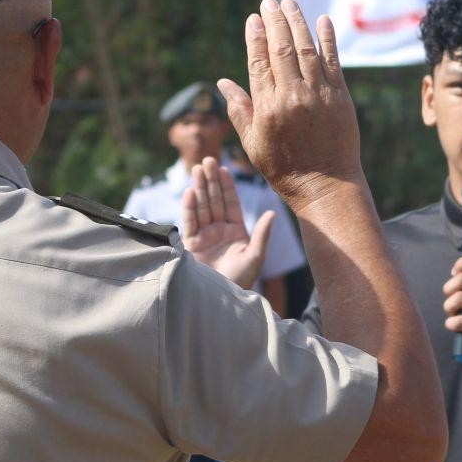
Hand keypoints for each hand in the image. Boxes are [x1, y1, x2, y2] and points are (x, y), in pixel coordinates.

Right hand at [180, 157, 274, 289]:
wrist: (219, 301)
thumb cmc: (241, 282)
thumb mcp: (255, 257)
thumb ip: (262, 235)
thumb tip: (272, 212)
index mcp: (236, 231)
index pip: (231, 203)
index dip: (227, 186)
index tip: (225, 169)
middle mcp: (219, 231)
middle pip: (214, 200)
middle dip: (211, 181)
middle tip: (207, 160)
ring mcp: (204, 236)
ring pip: (201, 207)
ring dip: (199, 188)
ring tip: (197, 169)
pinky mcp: (190, 245)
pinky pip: (189, 222)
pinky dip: (189, 207)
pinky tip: (190, 192)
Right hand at [217, 0, 361, 209]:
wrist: (326, 186)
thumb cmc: (285, 169)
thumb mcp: (254, 143)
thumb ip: (240, 110)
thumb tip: (222, 82)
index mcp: (267, 107)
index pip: (259, 62)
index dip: (255, 37)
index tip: (253, 18)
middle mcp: (292, 96)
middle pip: (281, 48)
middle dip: (275, 21)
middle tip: (270, 1)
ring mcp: (318, 95)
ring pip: (306, 49)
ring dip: (298, 22)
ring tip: (291, 3)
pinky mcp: (340, 97)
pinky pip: (333, 61)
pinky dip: (327, 39)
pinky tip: (322, 20)